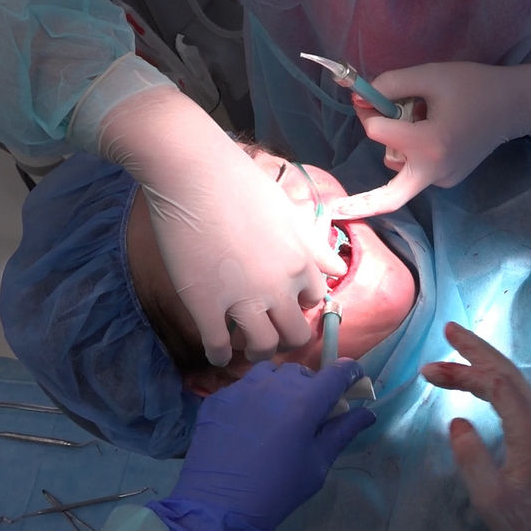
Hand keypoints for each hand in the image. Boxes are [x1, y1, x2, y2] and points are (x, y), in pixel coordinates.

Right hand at [95, 86, 346, 365]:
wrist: (193, 174)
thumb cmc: (241, 184)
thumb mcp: (289, 213)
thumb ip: (313, 245)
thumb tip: (337, 268)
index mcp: (301, 264)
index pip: (314, 302)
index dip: (300, 307)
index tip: (287, 309)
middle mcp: (278, 288)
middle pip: (294, 335)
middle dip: (285, 341)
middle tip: (271, 339)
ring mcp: (242, 300)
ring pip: (261, 347)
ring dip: (256, 353)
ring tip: (246, 348)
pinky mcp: (205, 305)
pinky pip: (218, 346)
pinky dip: (219, 356)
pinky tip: (216, 353)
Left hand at [147, 359, 375, 530]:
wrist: (217, 508)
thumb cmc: (277, 491)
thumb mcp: (317, 465)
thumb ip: (342, 433)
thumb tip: (368, 413)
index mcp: (305, 403)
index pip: (337, 373)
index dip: (350, 373)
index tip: (354, 382)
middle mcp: (274, 386)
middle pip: (302, 372)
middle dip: (313, 386)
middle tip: (312, 412)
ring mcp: (241, 389)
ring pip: (270, 373)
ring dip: (282, 385)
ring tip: (279, 410)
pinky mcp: (218, 400)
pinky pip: (243, 386)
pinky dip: (254, 396)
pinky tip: (250, 422)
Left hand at [330, 61, 530, 217]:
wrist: (512, 106)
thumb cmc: (472, 86)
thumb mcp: (430, 75)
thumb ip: (390, 84)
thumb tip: (359, 99)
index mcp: (429, 144)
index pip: (379, 133)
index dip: (372, 111)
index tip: (370, 96)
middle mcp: (435, 171)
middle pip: (390, 196)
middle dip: (361, 205)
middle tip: (334, 212)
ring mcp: (443, 180)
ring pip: (400, 170)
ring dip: (397, 148)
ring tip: (421, 119)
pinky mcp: (448, 181)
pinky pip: (416, 170)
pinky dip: (413, 154)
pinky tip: (435, 132)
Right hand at [421, 322, 530, 530]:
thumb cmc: (524, 525)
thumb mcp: (491, 499)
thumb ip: (472, 459)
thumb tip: (457, 421)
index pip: (498, 385)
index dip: (464, 372)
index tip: (429, 372)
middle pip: (510, 373)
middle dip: (478, 350)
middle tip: (449, 329)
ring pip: (514, 381)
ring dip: (486, 361)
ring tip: (458, 344)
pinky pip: (515, 395)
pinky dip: (493, 379)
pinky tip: (479, 379)